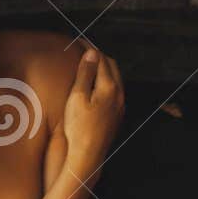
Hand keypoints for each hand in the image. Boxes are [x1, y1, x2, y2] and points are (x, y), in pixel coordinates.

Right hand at [61, 46, 124, 178]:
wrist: (88, 156)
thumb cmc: (79, 128)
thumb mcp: (77, 97)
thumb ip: (85, 74)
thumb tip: (91, 54)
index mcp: (109, 87)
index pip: (101, 59)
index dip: (90, 48)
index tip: (79, 42)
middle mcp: (119, 95)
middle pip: (112, 67)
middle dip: (99, 57)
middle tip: (84, 52)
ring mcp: (120, 107)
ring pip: (115, 80)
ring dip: (104, 70)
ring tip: (90, 67)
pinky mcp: (117, 117)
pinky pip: (115, 92)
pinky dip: (106, 82)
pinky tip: (96, 88)